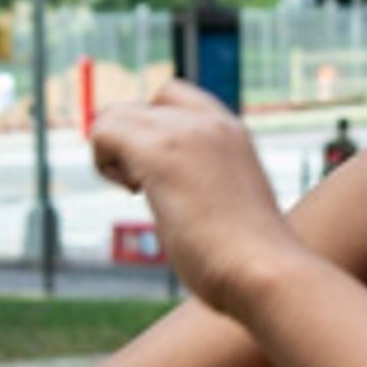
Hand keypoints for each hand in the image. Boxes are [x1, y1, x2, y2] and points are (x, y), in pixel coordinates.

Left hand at [92, 80, 305, 315]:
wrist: (264, 269)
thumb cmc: (253, 259)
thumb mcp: (235, 207)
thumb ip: (212, 187)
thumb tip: (192, 203)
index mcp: (234, 133)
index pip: (176, 98)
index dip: (155, 127)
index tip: (163, 173)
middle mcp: (212, 123)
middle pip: (143, 103)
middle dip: (130, 140)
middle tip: (142, 184)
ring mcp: (187, 133)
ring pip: (116, 114)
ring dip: (112, 151)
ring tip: (136, 189)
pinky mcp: (160, 152)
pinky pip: (103, 131)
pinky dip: (102, 160)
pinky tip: (132, 191)